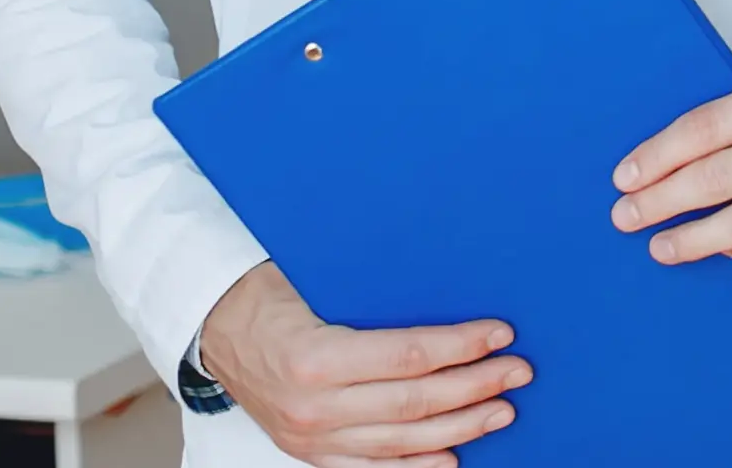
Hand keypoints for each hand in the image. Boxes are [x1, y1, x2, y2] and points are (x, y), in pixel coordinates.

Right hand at [196, 261, 529, 466]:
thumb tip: (447, 281)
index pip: (408, 356)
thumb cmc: (269, 294)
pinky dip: (415, 467)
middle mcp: (314, 407)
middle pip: (414, 403)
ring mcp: (312, 438)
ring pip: (401, 443)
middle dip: (474, 387)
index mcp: (315, 358)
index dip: (460, 346)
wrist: (214, 330)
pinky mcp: (311, 454)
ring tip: (501, 411)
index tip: (500, 334)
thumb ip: (375, 293)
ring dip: (459, 428)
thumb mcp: (315, 281)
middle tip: (517, 372)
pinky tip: (452, 458)